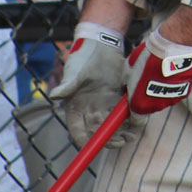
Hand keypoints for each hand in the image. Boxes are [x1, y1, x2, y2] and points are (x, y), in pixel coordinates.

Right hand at [50, 27, 132, 148]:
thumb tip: (54, 95)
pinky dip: (129, 121)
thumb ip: (68, 85)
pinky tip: (137, 123)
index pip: (78, 131)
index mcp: (75, 107)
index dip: (86, 142)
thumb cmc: (83, 56)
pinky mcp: (116, 100)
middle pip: (97, 133)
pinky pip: (123, 115)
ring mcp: (103, 105)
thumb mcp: (76, 71)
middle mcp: (89, 110)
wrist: (102, 44)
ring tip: (131, 136)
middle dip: (108, 140)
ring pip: (112, 126)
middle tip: (121, 142)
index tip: (96, 147)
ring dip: (120, 133)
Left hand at [126, 27, 191, 115]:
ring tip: (159, 73)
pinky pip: (174, 92)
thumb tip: (125, 85)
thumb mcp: (128, 69)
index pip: (135, 119)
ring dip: (160, 90)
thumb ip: (126, 82)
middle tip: (145, 80)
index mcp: (140, 104)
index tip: (131, 105)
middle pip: (149, 107)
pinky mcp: (183, 93)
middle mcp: (156, 107)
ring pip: (163, 99)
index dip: (132, 112)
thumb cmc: (148, 59)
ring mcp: (171, 101)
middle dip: (146, 97)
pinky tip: (170, 72)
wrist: (171, 50)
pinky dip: (172, 85)